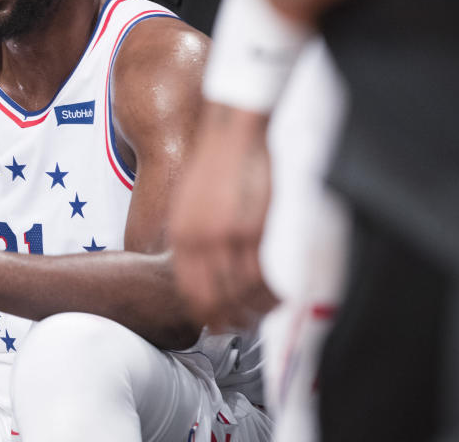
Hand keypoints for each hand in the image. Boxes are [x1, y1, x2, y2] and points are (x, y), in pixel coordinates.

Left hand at [168, 102, 276, 329]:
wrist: (233, 130)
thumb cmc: (217, 163)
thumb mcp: (190, 201)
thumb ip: (193, 233)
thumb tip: (201, 260)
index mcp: (181, 233)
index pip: (189, 288)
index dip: (203, 310)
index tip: (215, 322)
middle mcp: (198, 239)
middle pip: (211, 298)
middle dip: (228, 319)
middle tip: (242, 327)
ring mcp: (225, 236)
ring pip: (238, 292)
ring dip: (253, 310)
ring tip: (264, 315)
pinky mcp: (252, 228)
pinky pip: (260, 274)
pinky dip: (269, 292)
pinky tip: (277, 297)